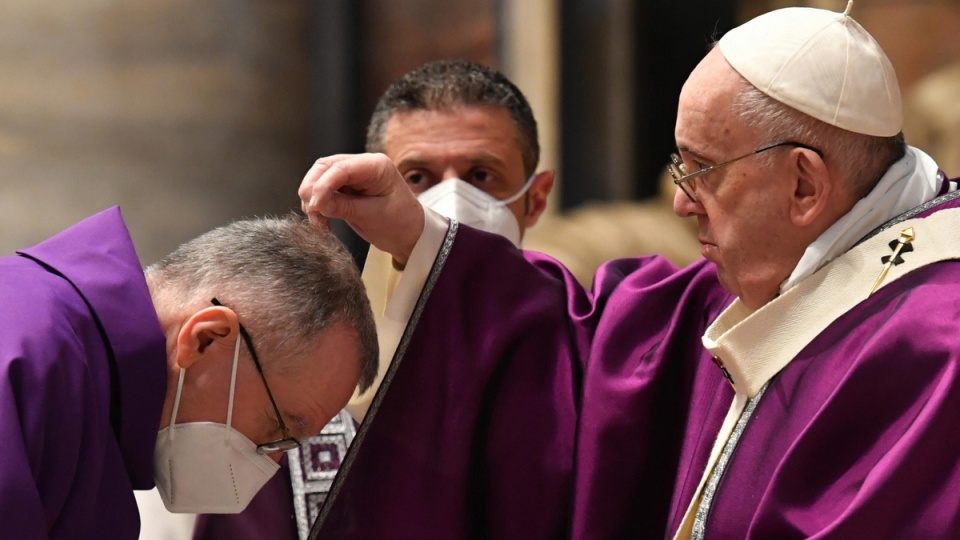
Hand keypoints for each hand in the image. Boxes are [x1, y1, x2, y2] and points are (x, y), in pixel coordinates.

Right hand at [299, 153, 424, 265]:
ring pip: (320, 177)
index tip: (315, 206)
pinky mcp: (346, 188)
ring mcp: (353, 175)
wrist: (411, 234)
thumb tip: (315, 204)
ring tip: (317, 220)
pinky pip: (324, 191)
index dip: (322, 186)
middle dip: (313, 189)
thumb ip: (344, 207)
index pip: (341, 168)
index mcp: (376, 166)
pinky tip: (320, 220)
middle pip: (325, 167)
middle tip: (311, 212)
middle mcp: (362, 164)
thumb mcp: (373, 216)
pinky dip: (317, 205)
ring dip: (313, 198)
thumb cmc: (401, 223)